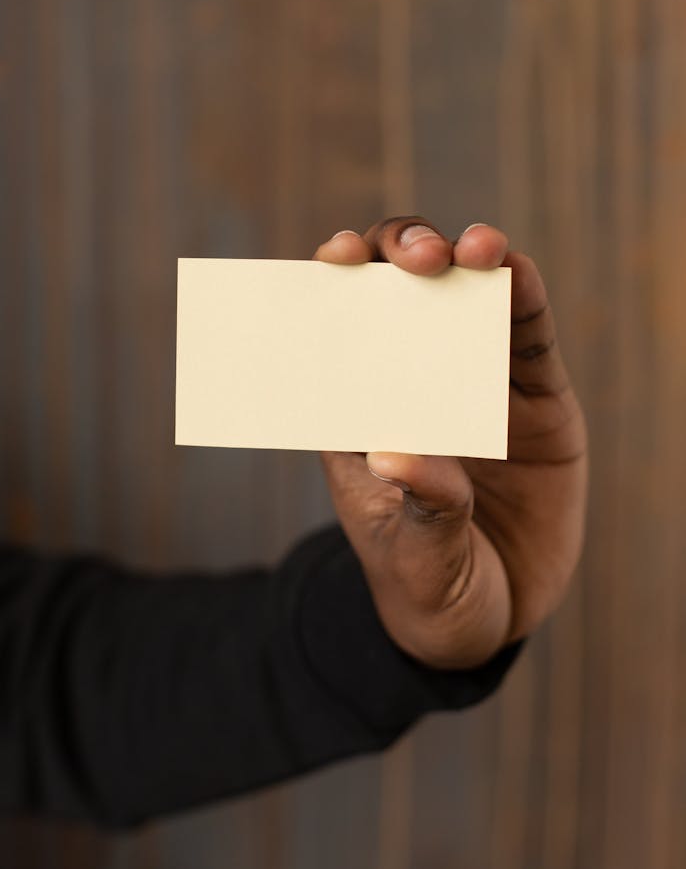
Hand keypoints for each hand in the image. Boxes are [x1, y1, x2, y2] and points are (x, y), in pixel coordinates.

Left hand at [312, 217, 587, 669]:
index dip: (334, 284)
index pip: (338, 329)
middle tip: (416, 260)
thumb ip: (417, 506)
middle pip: (399, 292)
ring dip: (467, 258)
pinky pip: (529, 333)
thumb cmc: (427, 585)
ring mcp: (477, 381)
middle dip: (402, 255)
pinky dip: (524, 295)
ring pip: (465, 296)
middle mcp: (414, 382)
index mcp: (361, 411)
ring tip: (474, 249)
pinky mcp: (536, 395)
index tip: (332, 259)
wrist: (493, 619)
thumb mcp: (412, 556)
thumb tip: (398, 454)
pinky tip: (517, 272)